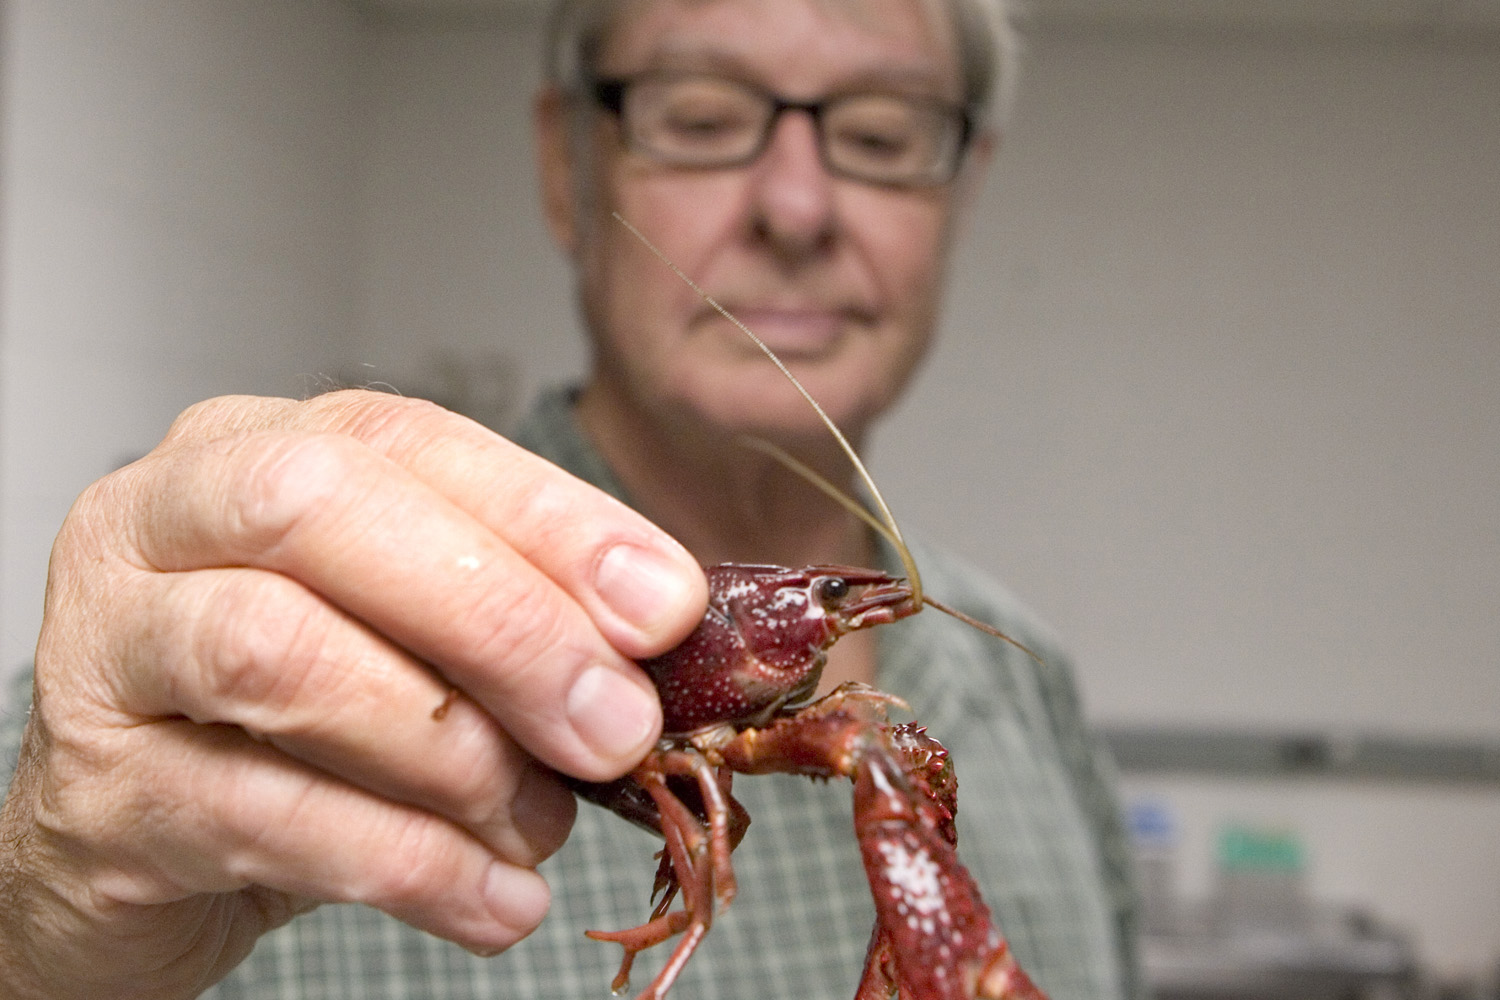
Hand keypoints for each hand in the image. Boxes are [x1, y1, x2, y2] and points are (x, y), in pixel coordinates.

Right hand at [0, 391, 707, 998]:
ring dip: (452, 752)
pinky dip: (410, 866)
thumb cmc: (294, 714)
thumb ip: (517, 611)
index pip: (409, 442)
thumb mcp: (412, 636)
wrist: (147, 843)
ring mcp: (109, 649)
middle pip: (320, 514)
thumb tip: (659, 630)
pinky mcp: (98, 793)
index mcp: (256, 448)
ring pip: (278, 655)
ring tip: (542, 822)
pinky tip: (494, 899)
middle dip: (499, 621)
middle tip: (613, 725)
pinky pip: (263, 815)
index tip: (663, 608)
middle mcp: (162, 520)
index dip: (546, 519)